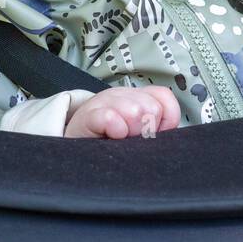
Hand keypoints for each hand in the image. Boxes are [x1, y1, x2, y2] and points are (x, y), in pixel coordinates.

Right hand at [64, 86, 180, 138]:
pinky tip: (111, 135)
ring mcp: (104, 102)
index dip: (165, 119)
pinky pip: (111, 118)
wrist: (73, 146)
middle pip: (152, 108)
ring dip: (129, 132)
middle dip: (146, 129)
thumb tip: (169, 129)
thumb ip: (156, 127)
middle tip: (131, 138)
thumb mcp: (136, 131)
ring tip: (119, 138)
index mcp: (137, 97)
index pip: (164, 97)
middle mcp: (122, 95)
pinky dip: (115, 129)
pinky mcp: (89, 115)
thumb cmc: (108, 140)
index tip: (153, 132)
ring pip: (135, 111)